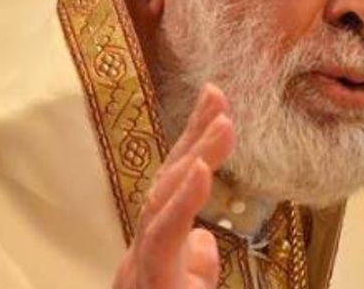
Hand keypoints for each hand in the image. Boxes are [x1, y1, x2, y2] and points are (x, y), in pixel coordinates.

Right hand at [113, 83, 235, 288]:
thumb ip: (196, 264)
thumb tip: (204, 237)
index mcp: (155, 250)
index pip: (174, 187)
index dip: (192, 143)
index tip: (215, 104)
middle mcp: (143, 251)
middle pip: (167, 182)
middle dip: (192, 135)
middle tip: (216, 93)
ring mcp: (141, 267)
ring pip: (163, 201)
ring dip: (194, 156)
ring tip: (222, 122)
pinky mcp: (151, 283)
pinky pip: (164, 237)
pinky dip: (183, 200)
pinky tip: (202, 169)